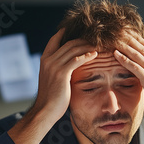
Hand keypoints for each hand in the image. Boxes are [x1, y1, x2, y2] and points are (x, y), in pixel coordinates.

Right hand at [8, 29, 96, 143]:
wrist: (45, 111)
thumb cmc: (51, 99)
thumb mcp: (52, 80)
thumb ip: (59, 70)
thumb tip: (70, 68)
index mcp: (45, 60)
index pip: (55, 39)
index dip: (67, 33)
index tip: (80, 32)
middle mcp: (48, 60)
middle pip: (68, 43)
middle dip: (82, 39)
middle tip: (95, 39)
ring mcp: (54, 66)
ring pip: (73, 49)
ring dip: (87, 46)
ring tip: (98, 45)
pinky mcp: (61, 73)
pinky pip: (76, 60)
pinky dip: (87, 55)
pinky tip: (95, 55)